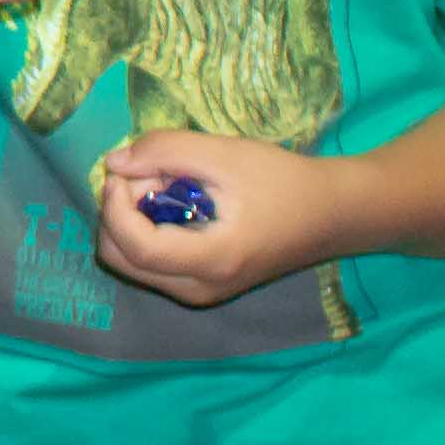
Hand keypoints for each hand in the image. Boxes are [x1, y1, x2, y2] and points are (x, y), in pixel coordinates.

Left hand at [89, 131, 334, 307]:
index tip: (123, 171)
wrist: (330, 215)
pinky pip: (151, 264)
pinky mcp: (201, 286)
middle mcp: (199, 289)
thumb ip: (165, 151)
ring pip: (130, 263)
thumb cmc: (283, 181)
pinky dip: (146, 231)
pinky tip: (175, 204)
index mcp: (212, 261)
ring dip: (129, 221)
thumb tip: (114, 162)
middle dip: (117, 213)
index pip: (135, 247)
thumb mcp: (225, 153)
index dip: (114, 206)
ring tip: (166, 187)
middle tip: (148, 176)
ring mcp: (200, 293)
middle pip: (121, 260)